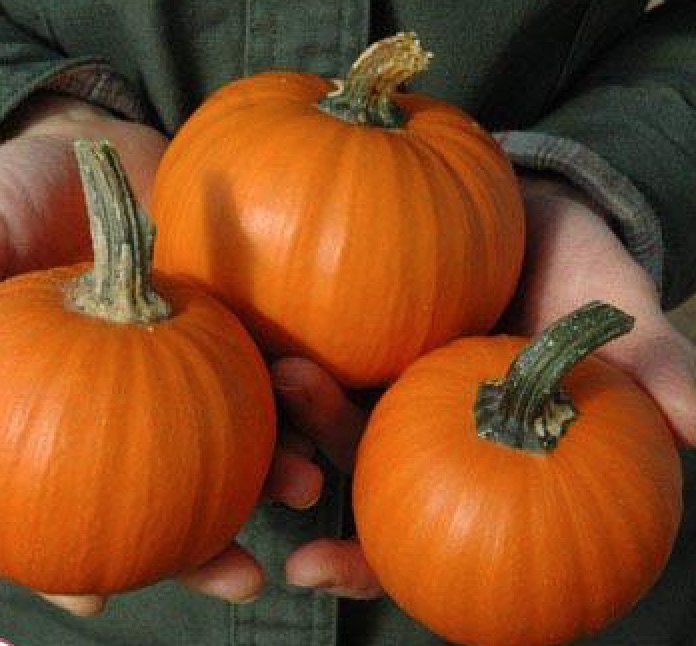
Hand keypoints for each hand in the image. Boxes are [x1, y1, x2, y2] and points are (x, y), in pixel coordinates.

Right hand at [0, 95, 322, 614]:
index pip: (67, 504)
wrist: (97, 150)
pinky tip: (318, 404)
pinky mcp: (238, 329)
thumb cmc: (21, 199)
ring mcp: (194, 371)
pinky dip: (296, 394)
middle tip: (241, 581)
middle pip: (173, 498)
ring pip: (239, 443)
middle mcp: (138, 404)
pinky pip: (271, 370)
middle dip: (209, 547)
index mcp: (70, 406)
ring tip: (301, 489)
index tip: (92, 604)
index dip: (73, 562)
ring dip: (275, 474)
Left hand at [272, 174, 695, 600]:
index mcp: (468, 453)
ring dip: (297, 406)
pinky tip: (284, 319)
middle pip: (349, 471)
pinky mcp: (362, 315)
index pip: (413, 534)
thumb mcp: (625, 328)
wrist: (542, 213)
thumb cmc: (586, 283)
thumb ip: (655, 375)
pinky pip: (323, 330)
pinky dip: (300, 331)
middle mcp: (413, 421)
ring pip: (326, 401)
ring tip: (289, 374)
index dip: (365, 563)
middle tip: (289, 486)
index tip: (317, 571)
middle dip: (304, 483)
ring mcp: (382, 367)